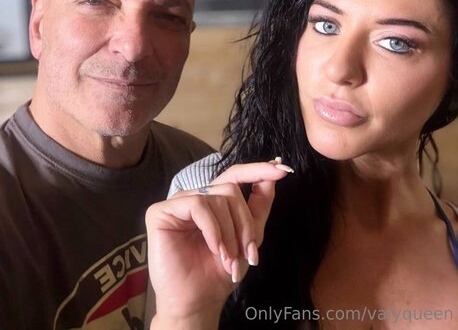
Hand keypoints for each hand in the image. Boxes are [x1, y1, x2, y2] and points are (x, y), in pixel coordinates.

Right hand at [146, 160, 292, 329]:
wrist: (198, 301)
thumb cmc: (219, 271)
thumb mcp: (249, 236)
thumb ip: (260, 203)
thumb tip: (275, 173)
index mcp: (214, 200)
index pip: (235, 175)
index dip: (258, 170)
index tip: (283, 169)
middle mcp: (195, 197)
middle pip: (231, 190)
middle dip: (244, 222)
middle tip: (247, 253)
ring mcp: (177, 203)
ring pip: (216, 198)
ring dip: (229, 232)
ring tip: (228, 258)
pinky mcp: (160, 211)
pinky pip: (197, 205)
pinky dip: (212, 228)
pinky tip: (214, 248)